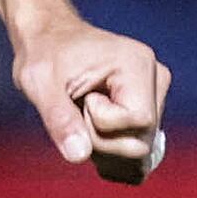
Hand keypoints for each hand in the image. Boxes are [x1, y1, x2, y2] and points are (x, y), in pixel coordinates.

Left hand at [12, 15, 169, 183]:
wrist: (50, 40)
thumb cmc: (44, 53)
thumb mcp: (40, 82)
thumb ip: (60, 119)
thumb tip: (79, 155)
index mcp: (137, 64)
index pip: (139, 121)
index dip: (102, 124)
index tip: (81, 98)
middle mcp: (156, 80)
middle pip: (141, 144)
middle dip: (100, 141)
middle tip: (77, 110)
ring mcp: (156, 97)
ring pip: (139, 155)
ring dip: (103, 150)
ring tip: (84, 116)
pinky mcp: (148, 114)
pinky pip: (137, 156)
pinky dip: (110, 155)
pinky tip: (92, 131)